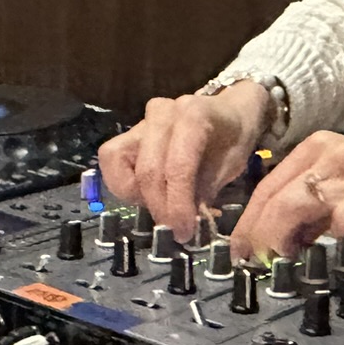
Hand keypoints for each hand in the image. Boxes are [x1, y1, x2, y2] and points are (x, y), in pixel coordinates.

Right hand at [97, 84, 268, 237]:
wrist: (229, 113)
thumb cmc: (232, 140)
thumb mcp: (230, 167)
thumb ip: (204, 192)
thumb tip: (184, 224)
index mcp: (193, 116)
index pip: (177, 167)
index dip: (178, 205)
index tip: (184, 232)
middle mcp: (163, 112)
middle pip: (147, 169)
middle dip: (159, 207)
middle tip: (174, 230)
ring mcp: (142, 119)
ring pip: (118, 161)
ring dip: (136, 194)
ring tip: (160, 207)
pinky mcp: (129, 131)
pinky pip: (111, 158)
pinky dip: (122, 182)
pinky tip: (144, 193)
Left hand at [229, 129, 343, 261]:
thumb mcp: (342, 183)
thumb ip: (309, 205)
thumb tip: (273, 242)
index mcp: (317, 150)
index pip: (266, 186)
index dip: (247, 223)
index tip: (239, 250)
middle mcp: (330, 157)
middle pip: (274, 196)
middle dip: (256, 234)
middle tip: (253, 263)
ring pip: (296, 203)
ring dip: (278, 237)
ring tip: (279, 262)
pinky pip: (340, 220)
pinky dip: (325, 241)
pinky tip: (321, 257)